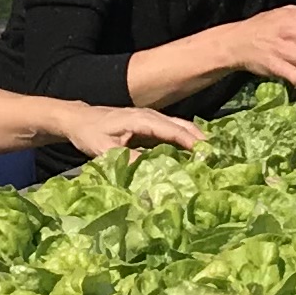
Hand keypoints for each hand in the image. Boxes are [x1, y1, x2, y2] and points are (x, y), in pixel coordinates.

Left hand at [51, 104, 205, 159]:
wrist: (78, 119)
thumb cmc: (89, 132)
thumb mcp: (104, 150)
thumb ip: (127, 161)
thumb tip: (148, 177)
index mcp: (140, 119)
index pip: (171, 129)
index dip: (189, 140)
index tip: (206, 153)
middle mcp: (150, 116)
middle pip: (181, 125)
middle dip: (200, 139)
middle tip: (217, 157)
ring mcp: (150, 120)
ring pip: (179, 127)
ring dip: (195, 139)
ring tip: (210, 156)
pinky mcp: (149, 126)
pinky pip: (171, 132)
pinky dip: (185, 140)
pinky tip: (193, 154)